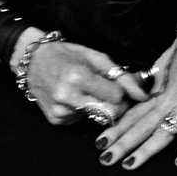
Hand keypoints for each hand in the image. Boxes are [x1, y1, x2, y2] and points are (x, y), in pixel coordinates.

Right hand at [24, 40, 149, 125]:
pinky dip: (85, 111)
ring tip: (90, 92)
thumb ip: (121, 76)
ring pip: (97, 118)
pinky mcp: (55, 120)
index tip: (119, 86)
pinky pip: (82, 120)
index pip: (116, 96)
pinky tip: (76, 98)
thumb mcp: (96, 58)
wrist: (33, 62)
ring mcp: (60, 111)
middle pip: (109, 113)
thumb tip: (143, 94)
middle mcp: (67, 97)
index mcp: (78, 77)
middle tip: (114, 95)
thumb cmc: (68, 55)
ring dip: (100, 107)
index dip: (122, 92)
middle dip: (118, 105)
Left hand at [94, 39, 176, 168]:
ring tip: (129, 165)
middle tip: (104, 160)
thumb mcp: (162, 66)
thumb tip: (144, 96)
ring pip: (162, 132)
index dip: (116, 130)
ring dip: (145, 150)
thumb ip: (154, 85)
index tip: (99, 143)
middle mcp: (168, 102)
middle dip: (122, 144)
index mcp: (157, 93)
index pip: (133, 116)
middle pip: (142, 127)